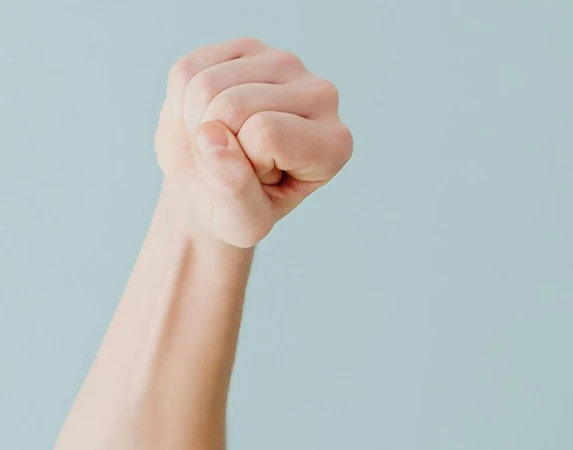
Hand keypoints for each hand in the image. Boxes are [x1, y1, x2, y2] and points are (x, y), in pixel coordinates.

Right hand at [154, 38, 351, 248]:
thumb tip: (212, 136)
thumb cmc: (237, 208)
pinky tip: (206, 116)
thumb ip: (234, 192)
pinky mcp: (249, 47)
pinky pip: (189, 70)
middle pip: (234, 106)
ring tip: (220, 141)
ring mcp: (286, 64)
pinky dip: (182, 101)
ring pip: (207, 85)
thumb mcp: (240, 223)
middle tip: (236, 160)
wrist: (212, 187)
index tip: (262, 178)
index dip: (247, 163)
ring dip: (196, 122)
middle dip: (217, 142)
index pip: (267, 135)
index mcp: (335, 144)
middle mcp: (322, 96)